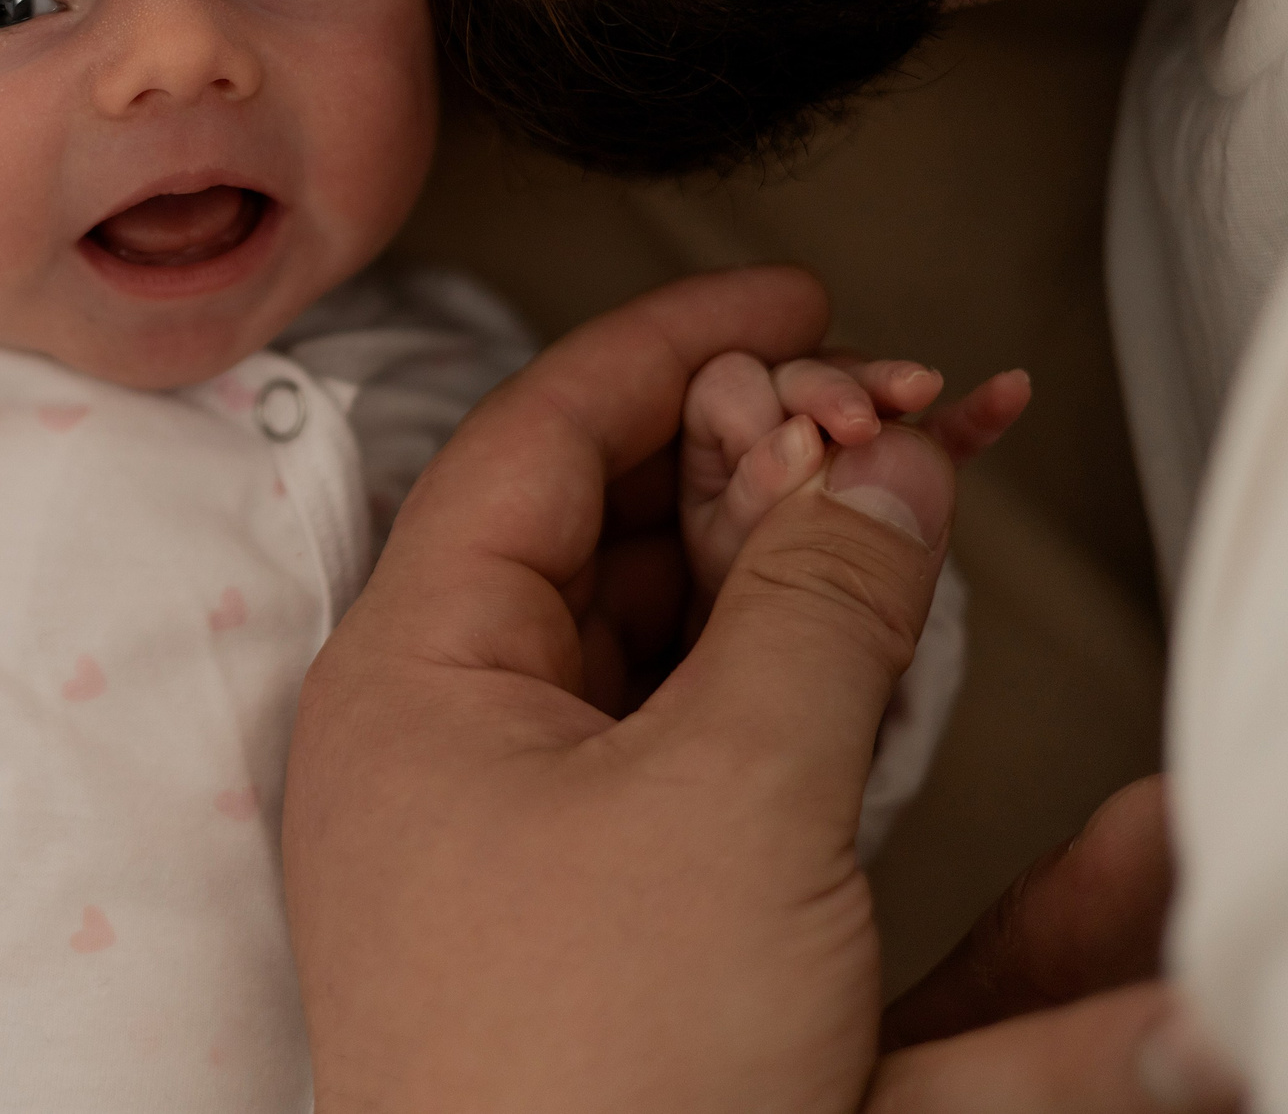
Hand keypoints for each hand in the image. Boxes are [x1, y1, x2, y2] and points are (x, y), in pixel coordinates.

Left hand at [283, 269, 1236, 1113]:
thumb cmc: (576, 1085)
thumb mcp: (728, 799)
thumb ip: (818, 607)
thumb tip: (882, 472)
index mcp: (417, 674)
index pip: (535, 440)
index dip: (670, 345)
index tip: (791, 300)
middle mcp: (455, 741)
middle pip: (614, 535)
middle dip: (765, 465)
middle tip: (899, 423)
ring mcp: (533, 835)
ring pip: (678, 648)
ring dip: (806, 580)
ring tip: (916, 526)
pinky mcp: (617, 919)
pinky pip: (720, 766)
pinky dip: (820, 715)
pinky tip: (917, 702)